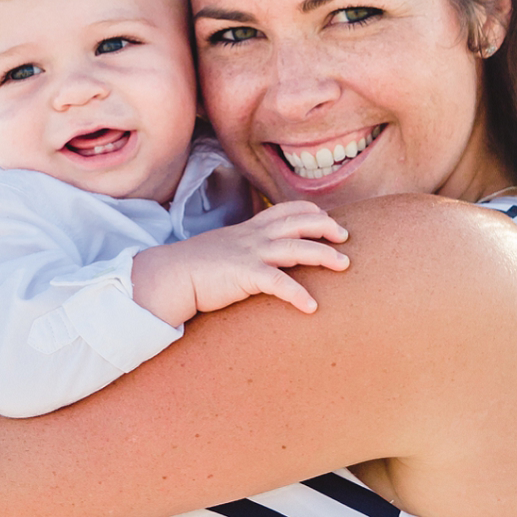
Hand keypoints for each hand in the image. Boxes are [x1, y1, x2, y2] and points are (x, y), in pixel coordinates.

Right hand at [131, 202, 349, 325]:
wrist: (170, 274)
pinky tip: (311, 306)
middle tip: (345, 237)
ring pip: (297, 248)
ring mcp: (251, 253)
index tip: (327, 218)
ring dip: (324, 255)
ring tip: (344, 265)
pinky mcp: (246, 275)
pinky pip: (279, 283)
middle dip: (326, 227)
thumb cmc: (195, 267)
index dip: (310, 212)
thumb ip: (242, 249)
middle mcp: (254, 236)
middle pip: (299, 223)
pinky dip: (298, 294)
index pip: (286, 210)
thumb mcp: (223, 249)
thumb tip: (255, 260)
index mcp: (249, 229)